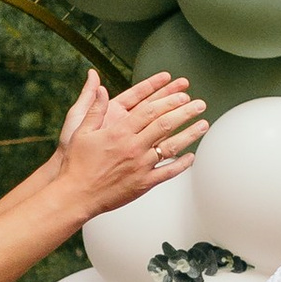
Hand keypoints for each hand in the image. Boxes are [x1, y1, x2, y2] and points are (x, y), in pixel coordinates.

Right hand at [57, 66, 207, 219]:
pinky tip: (191, 156)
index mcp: (119, 132)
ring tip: (204, 125)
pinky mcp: (143, 182)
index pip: (149, 111)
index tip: (182, 94)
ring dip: (190, 134)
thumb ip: (94, 109)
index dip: (168, 100)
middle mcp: (133, 147)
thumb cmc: (77, 163)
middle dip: (185, 112)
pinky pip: (167, 172)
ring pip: (171, 146)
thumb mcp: (82, 131)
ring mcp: (140, 165)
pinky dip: (181, 164)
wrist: (76, 195)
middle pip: (165, 125)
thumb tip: (99, 87)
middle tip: (200, 104)